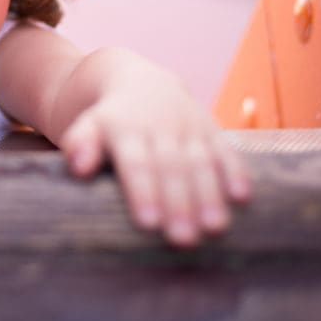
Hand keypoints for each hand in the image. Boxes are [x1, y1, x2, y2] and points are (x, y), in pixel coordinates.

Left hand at [59, 57, 250, 246]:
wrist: (138, 82)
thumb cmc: (107, 120)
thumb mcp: (86, 126)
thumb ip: (80, 144)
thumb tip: (78, 167)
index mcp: (125, 127)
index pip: (135, 162)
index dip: (142, 191)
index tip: (148, 223)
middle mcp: (160, 125)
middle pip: (171, 166)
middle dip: (179, 203)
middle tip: (183, 239)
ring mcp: (188, 126)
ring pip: (201, 161)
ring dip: (209, 195)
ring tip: (214, 228)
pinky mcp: (211, 130)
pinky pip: (225, 150)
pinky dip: (235, 172)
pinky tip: (242, 198)